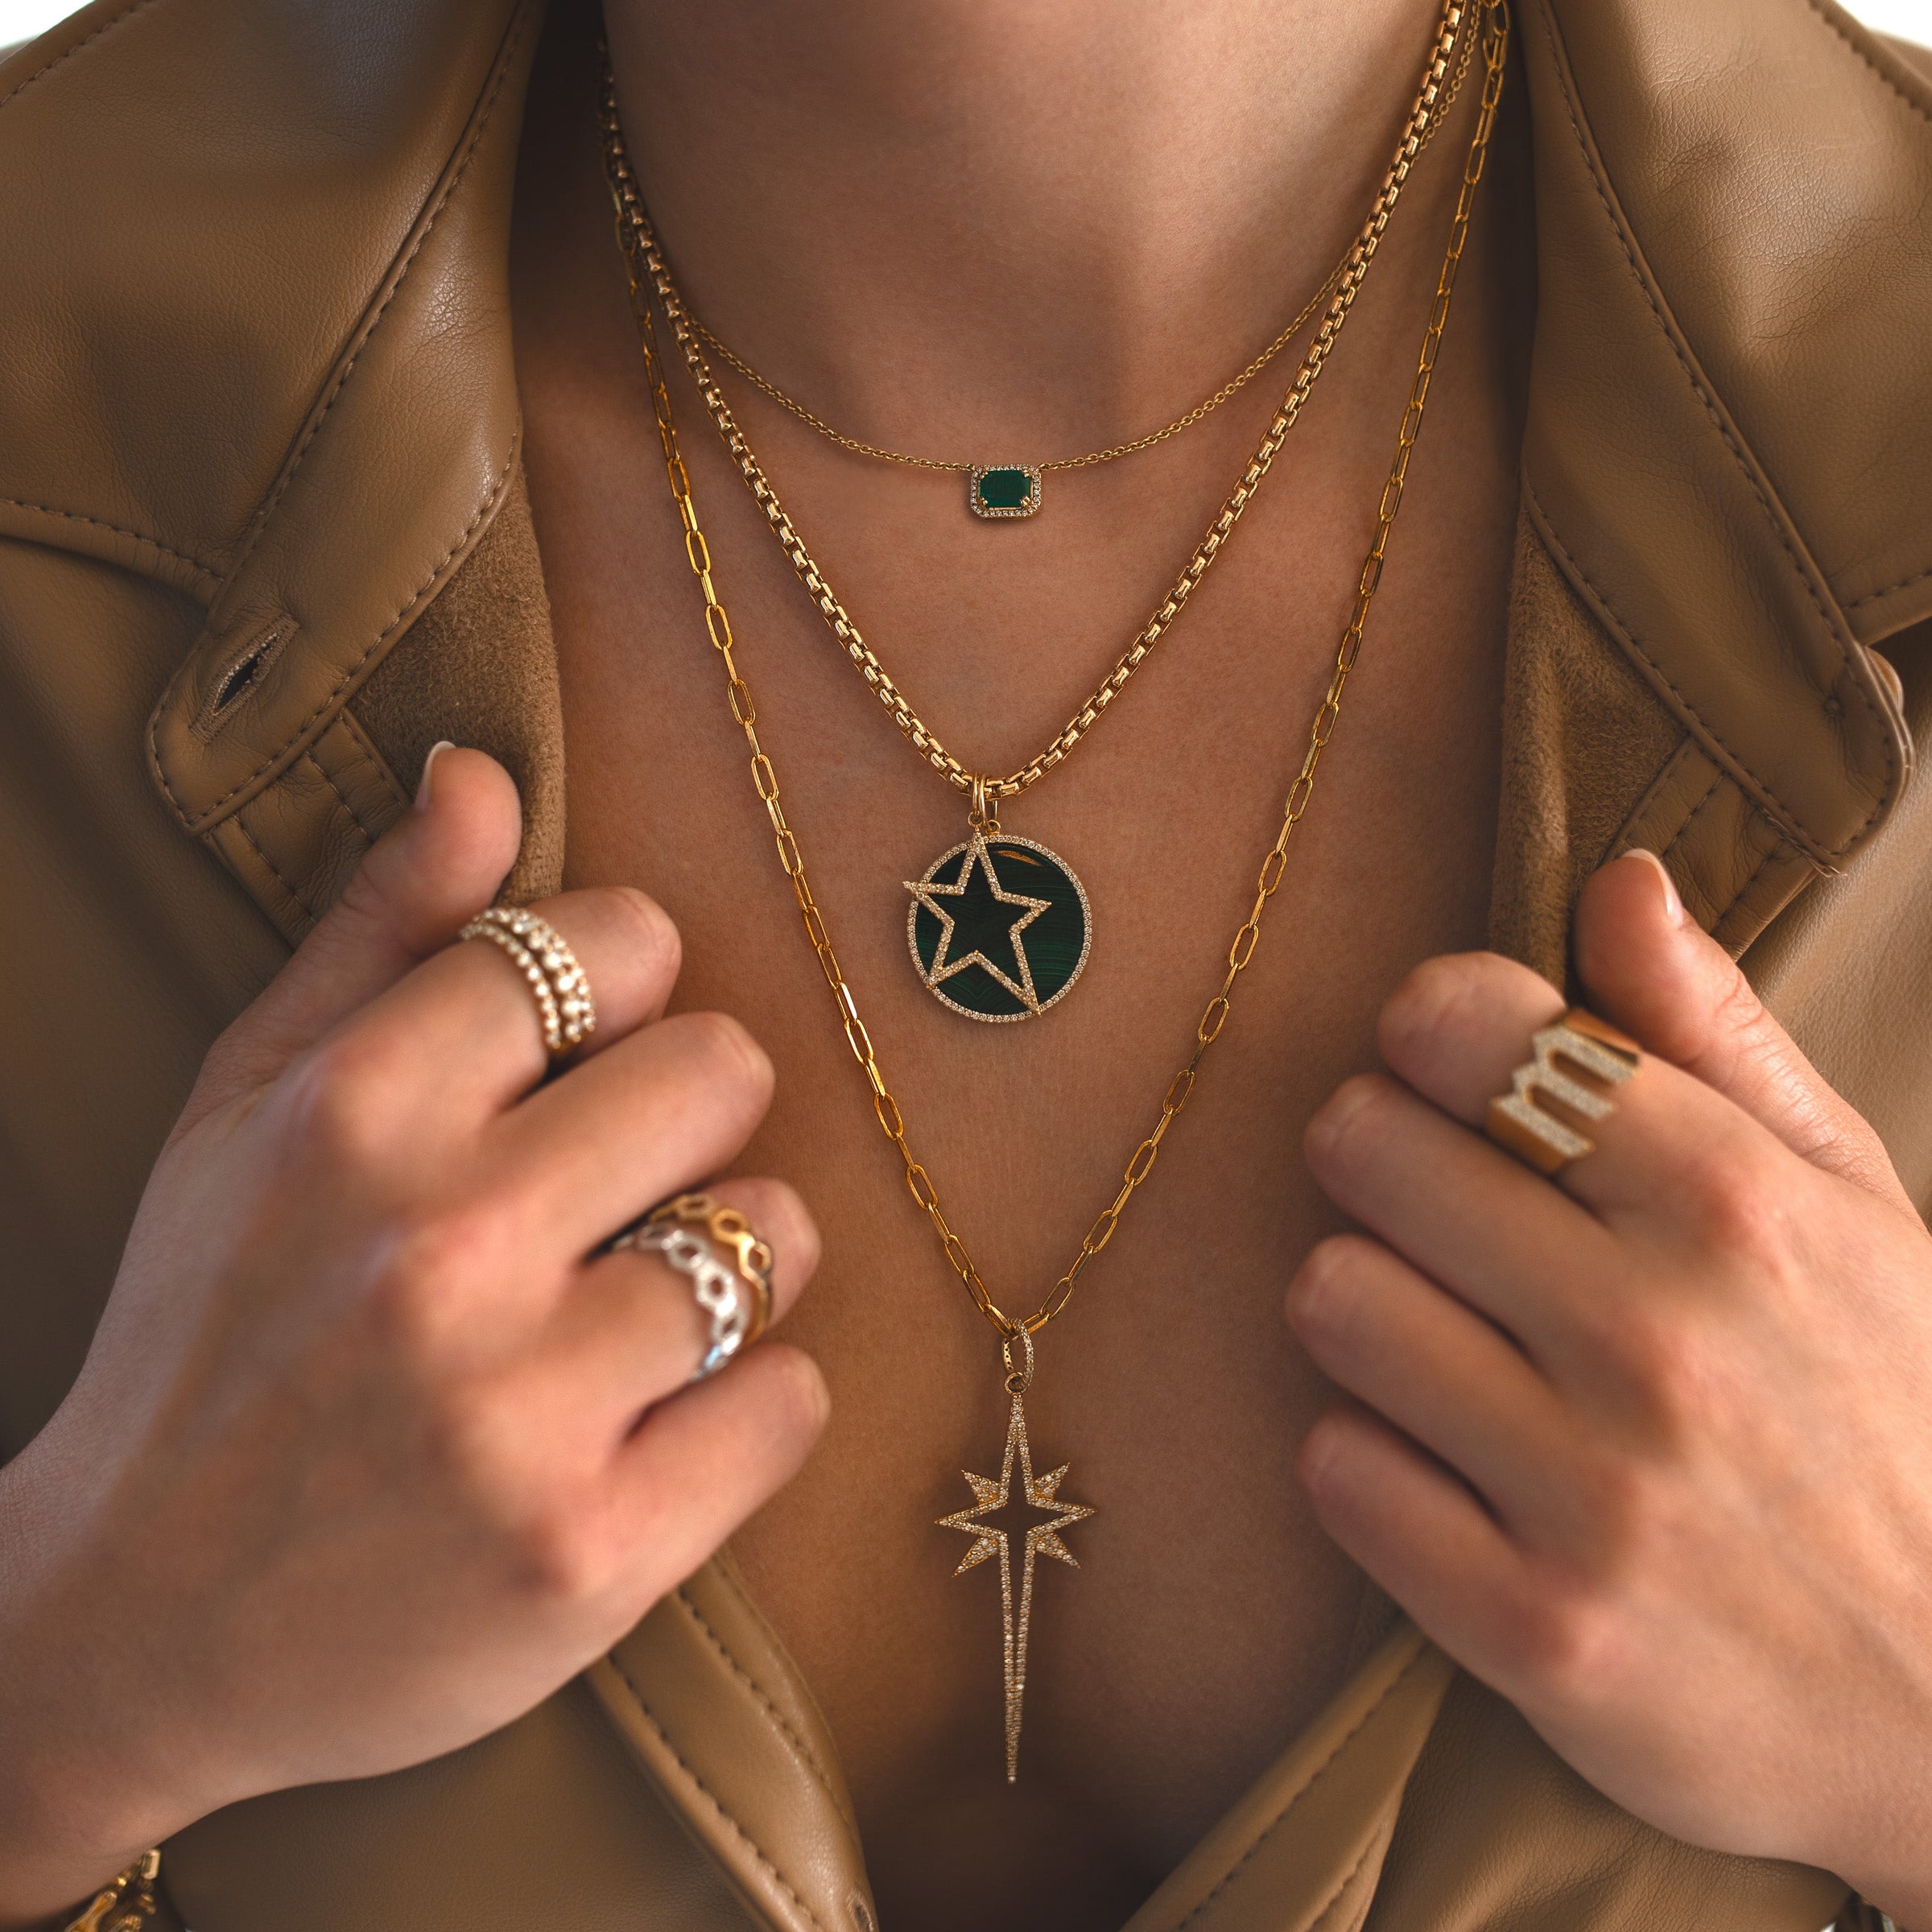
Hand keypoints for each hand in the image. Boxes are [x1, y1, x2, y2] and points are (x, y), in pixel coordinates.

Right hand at [0, 749, 827, 1922]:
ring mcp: (519, 1413)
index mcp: (352, 1112)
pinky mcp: (592, 1554)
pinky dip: (752, 1404)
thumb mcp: (247, 1109)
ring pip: (778, 1235)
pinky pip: (794, 1402)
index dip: (629, 986)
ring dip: (732, 1264)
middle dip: (690, 1119)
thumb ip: (376, 929)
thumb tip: (480, 770)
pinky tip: (659, 1421)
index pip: (615, 941)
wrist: (127, 1633)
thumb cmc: (209, 1336)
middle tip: (622, 1187)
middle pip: (725, 1072)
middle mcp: (438, 1250)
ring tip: (632, 1315)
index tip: (593, 1048)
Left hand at [1288, 852, 1931, 1926]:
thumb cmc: (1891, 1413)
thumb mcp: (1850, 1206)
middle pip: (1361, 1145)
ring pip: (1330, 1299)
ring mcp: (1592, 1494)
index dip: (1429, 1031)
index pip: (1470, 1028)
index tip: (1449, 1068)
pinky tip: (1445, 1465)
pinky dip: (1368, 1462)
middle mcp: (1657, 1338)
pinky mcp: (1532, 1628)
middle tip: (1428, 1202)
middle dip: (1377, 1155)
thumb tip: (1618, 881)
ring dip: (1361, 1307)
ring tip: (1440, 1336)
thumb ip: (1717, 1038)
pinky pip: (1336, 1473)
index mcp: (1736, 1204)